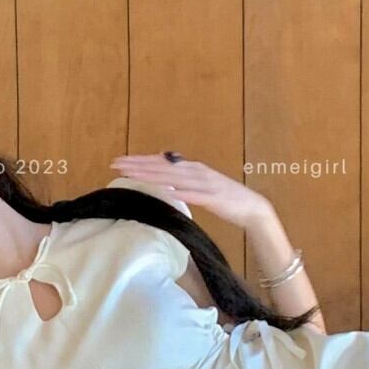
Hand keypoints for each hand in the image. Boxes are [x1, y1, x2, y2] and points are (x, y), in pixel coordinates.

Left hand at [109, 154, 273, 230]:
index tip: (121, 162)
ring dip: (150, 175)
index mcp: (193, 168)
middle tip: (116, 164)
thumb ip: (185, 183)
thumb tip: (165, 183)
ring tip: (130, 174)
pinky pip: (191, 193)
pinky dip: (176, 190)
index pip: (162, 162)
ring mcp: (204, 183)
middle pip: (162, 166)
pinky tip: (162, 190)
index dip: (140, 161)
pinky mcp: (212, 197)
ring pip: (172, 177)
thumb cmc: (226, 200)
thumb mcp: (201, 187)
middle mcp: (196, 171)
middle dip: (138, 164)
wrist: (253, 208)